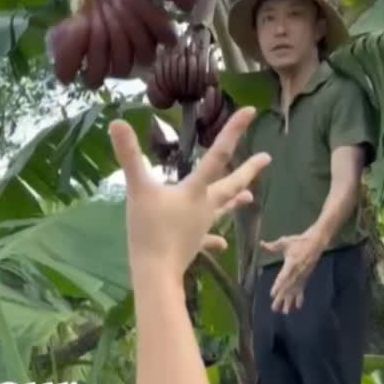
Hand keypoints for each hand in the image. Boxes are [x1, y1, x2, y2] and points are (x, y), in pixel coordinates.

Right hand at [108, 108, 269, 279]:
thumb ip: (129, 157)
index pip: (217, 156)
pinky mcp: (193, 246)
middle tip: (267, 158)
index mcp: (195, 191)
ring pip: (222, 211)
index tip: (251, 112)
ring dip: (235, 202)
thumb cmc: (149, 231)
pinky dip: (214, 241)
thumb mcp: (137, 190)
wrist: (155, 272)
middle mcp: (204, 207)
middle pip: (229, 185)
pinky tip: (222, 244)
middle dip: (248, 171)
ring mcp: (201, 228)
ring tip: (250, 198)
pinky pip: (207, 241)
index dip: (233, 132)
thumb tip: (117, 123)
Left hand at [261, 230, 324, 312]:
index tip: (272, 294)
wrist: (316, 242)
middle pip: (288, 287)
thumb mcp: (285, 241)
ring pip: (294, 291)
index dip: (278, 286)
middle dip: (281, 298)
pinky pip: (301, 290)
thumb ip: (273, 246)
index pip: (283, 277)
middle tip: (274, 308)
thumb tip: (261, 244)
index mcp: (292, 263)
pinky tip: (297, 307)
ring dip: (289, 302)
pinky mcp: (305, 277)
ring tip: (284, 312)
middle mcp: (297, 272)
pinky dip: (299, 299)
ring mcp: (302, 276)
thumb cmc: (299, 241)